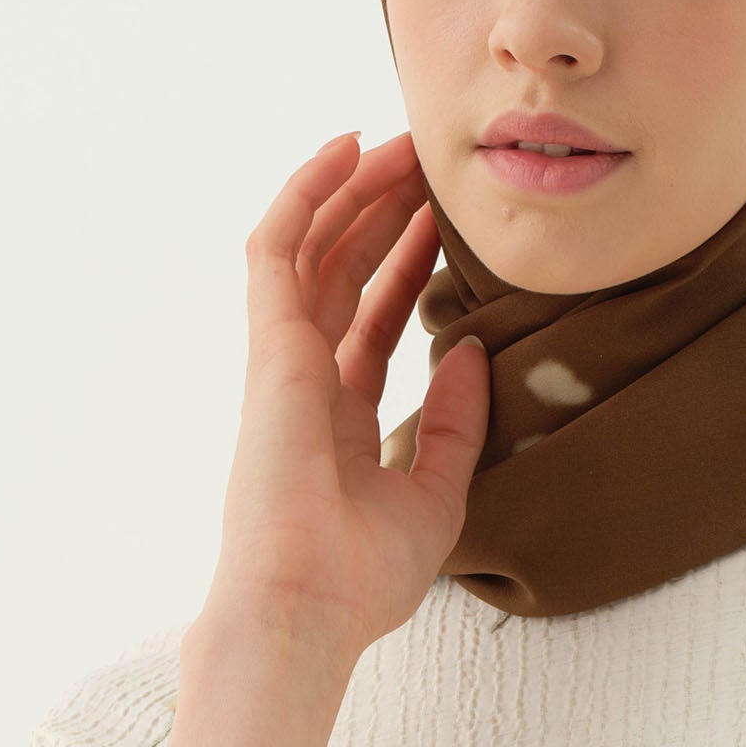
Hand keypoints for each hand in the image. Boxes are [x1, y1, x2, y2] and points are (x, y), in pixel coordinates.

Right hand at [163, 129, 491, 746]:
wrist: (308, 606)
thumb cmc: (362, 576)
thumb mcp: (439, 495)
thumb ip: (458, 423)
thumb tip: (478, 349)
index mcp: (338, 418)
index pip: (372, 319)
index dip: (406, 264)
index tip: (444, 219)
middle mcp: (305, 380)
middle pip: (343, 269)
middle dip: (384, 209)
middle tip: (431, 159)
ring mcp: (281, 358)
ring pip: (314, 244)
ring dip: (354, 186)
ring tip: (401, 140)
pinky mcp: (267, 344)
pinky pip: (278, 244)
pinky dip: (306, 190)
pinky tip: (344, 146)